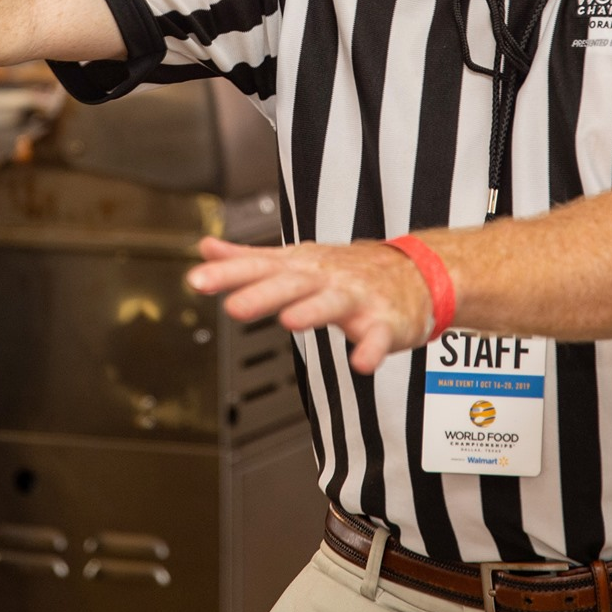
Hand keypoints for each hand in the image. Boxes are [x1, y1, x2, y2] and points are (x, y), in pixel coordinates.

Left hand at [186, 236, 431, 373]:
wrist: (415, 272)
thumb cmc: (346, 271)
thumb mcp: (294, 260)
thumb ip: (248, 259)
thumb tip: (206, 249)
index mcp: (299, 267)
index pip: (258, 267)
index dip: (227, 274)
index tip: (196, 280)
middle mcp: (325, 279)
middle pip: (291, 284)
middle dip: (262, 294)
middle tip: (233, 306)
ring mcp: (356, 298)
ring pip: (332, 304)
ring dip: (312, 311)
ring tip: (291, 322)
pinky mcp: (384, 322)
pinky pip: (378, 337)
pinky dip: (371, 348)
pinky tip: (361, 362)